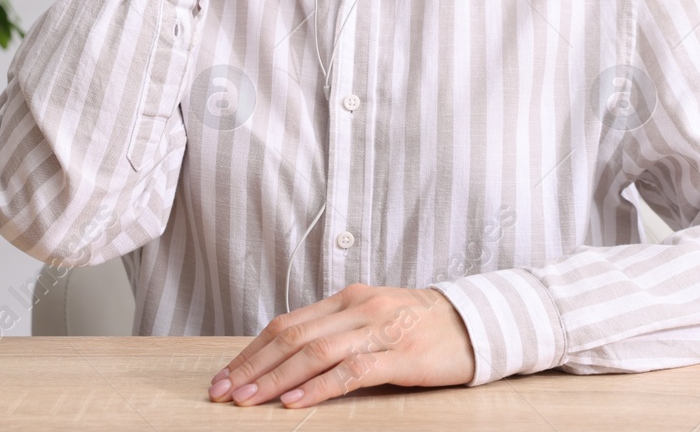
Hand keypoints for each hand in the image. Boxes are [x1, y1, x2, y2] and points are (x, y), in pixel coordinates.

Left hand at [207, 283, 474, 407]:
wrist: (476, 323)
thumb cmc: (420, 326)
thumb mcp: (372, 320)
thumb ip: (335, 332)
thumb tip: (286, 358)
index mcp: (348, 299)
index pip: (287, 324)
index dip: (251, 351)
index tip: (225, 376)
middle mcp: (359, 308)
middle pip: (293, 337)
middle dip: (253, 367)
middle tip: (223, 392)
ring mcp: (380, 329)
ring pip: (315, 352)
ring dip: (275, 378)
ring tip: (248, 400)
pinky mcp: (401, 355)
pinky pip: (352, 371)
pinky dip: (319, 386)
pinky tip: (295, 401)